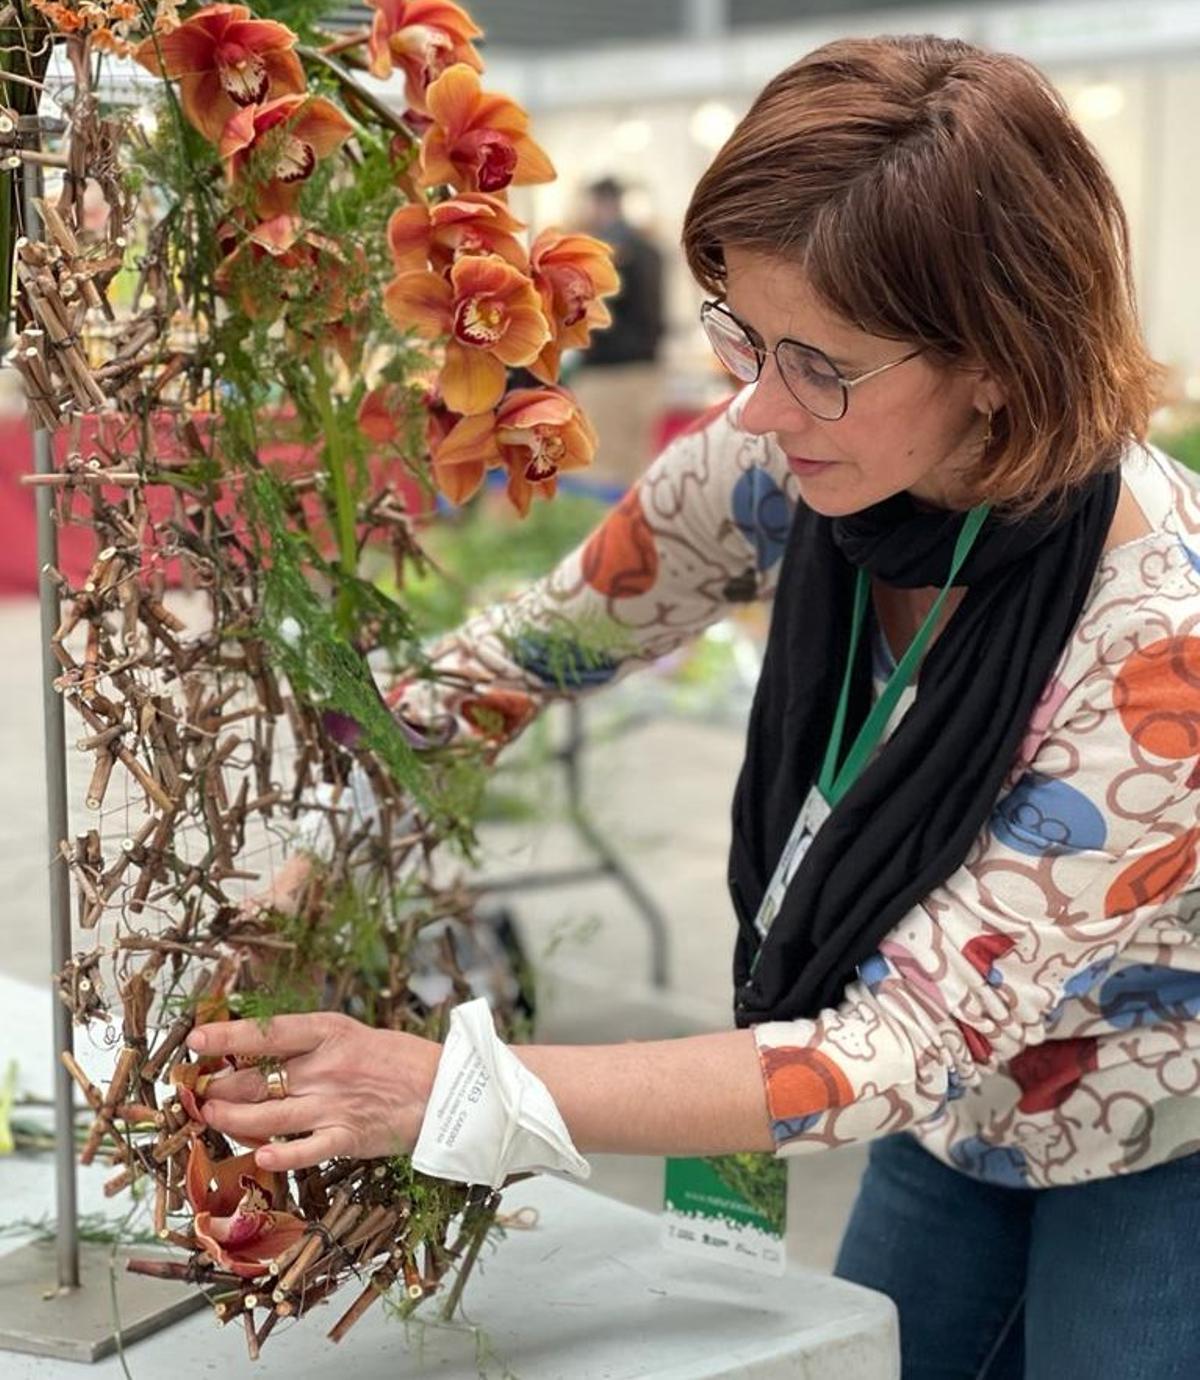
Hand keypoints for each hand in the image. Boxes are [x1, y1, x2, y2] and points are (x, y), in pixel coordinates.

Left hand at [187, 1012, 441, 1170]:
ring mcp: (336, 1104)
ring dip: (233, 1118)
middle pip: (258, 1078)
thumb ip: (311, 1047)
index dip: (227, 1036)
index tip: (195, 1039)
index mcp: (331, 1032)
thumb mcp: (353, 1036)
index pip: (268, 1033)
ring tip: (211, 1115)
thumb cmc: (399, 1059)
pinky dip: (278, 1154)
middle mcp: (328, 1067)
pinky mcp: (348, 1137)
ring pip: (269, 1115)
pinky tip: (257, 1155)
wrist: (448, 1088)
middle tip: (197, 1090)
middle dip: (220, 1086)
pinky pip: (304, 1149)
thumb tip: (260, 1055)